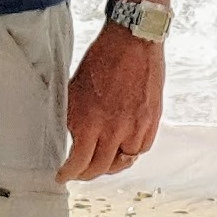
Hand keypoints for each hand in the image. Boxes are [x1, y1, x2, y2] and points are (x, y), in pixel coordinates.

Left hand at [58, 23, 163, 180]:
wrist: (133, 41)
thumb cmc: (102, 59)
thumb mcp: (75, 88)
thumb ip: (74, 117)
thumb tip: (72, 138)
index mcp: (89, 120)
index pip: (79, 162)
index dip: (69, 174)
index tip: (63, 176)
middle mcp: (114, 129)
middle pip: (101, 168)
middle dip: (86, 174)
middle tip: (80, 173)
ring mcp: (136, 127)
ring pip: (123, 162)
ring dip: (110, 165)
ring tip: (101, 160)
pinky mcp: (152, 121)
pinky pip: (141, 148)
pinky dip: (130, 151)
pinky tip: (122, 145)